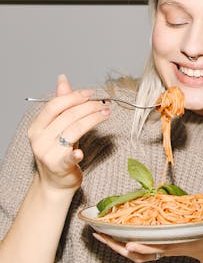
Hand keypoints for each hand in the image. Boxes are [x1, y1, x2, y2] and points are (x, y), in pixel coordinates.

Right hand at [28, 74, 110, 194]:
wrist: (55, 183)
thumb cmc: (58, 151)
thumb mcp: (58, 126)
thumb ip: (61, 104)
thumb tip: (62, 79)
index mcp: (37, 127)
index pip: (55, 106)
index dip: (74, 97)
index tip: (91, 93)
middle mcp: (39, 140)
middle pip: (67, 116)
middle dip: (89, 107)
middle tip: (104, 104)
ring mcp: (47, 154)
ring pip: (73, 131)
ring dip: (93, 120)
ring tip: (106, 114)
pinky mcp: (58, 167)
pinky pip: (67, 158)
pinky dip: (75, 153)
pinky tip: (81, 152)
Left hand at [93, 215, 202, 262]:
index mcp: (182, 243)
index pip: (161, 246)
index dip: (145, 247)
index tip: (130, 245)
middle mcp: (168, 246)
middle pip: (139, 249)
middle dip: (118, 244)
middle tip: (99, 235)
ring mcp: (162, 247)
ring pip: (133, 249)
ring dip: (115, 243)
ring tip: (96, 232)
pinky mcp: (159, 244)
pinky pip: (136, 245)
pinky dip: (121, 240)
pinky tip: (110, 232)